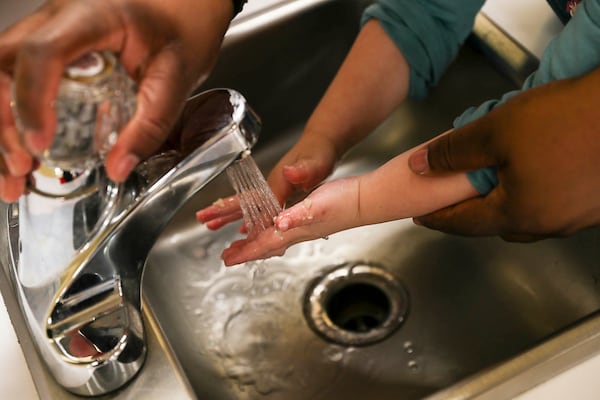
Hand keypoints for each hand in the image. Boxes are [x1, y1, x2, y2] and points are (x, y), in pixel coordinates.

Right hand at [0, 0, 232, 201]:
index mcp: (92, 17)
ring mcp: (48, 31)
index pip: (43, 53)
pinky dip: (14, 118)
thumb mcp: (178, 77)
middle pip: (5, 65)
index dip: (33, 100)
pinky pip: (17, 80)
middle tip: (22, 166)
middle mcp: (58, 19)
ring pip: (1, 74)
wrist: (186, 4)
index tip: (40, 142)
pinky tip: (23, 152)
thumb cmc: (183, 27)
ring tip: (15, 172)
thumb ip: (151, 123)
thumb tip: (118, 167)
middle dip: (4, 120)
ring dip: (2, 125)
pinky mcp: (50, 50)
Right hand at [196, 132, 337, 230]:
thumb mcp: (314, 162)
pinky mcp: (279, 192)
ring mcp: (272, 189)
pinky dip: (248, 220)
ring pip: (247, 206)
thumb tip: (291, 171)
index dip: (244, 219)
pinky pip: (258, 209)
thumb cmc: (319, 152)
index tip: (228, 230)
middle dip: (222, 213)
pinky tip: (243, 230)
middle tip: (201, 219)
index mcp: (276, 182)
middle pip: (242, 202)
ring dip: (229, 216)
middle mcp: (270, 185)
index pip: (257, 205)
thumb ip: (303, 169)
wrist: (323, 142)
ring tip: (211, 226)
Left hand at [221, 177, 359, 265]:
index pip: (264, 244)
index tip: (226, 260)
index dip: (244, 252)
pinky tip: (273, 230)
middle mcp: (299, 232)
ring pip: (274, 242)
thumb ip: (296, 215)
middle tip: (228, 257)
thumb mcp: (317, 204)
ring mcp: (306, 228)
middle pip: (266, 247)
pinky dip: (272, 235)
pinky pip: (285, 234)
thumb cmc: (344, 201)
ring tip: (243, 247)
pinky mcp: (312, 221)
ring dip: (257, 245)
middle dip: (246, 252)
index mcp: (295, 229)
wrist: (365, 200)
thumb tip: (278, 225)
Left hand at [408, 68, 599, 240]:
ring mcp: (579, 216)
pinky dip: (530, 194)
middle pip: (497, 225)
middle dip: (470, 214)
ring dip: (503, 203)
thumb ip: (453, 153)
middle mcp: (551, 224)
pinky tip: (530, 172)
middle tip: (450, 198)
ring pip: (527, 216)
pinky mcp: (597, 202)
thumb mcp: (496, 131)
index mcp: (521, 214)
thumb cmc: (565, 119)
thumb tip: (419, 167)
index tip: (419, 216)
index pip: (465, 224)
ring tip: (487, 183)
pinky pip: (552, 205)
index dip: (438, 218)